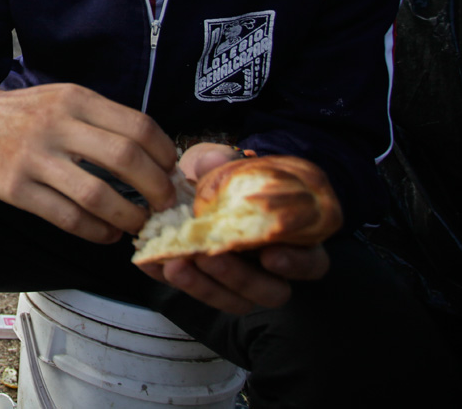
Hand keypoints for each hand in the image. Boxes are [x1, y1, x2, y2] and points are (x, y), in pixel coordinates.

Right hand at [0, 84, 177, 243]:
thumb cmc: (31, 115)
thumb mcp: (66, 99)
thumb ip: (105, 120)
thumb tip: (157, 155)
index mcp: (75, 99)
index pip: (137, 126)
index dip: (164, 154)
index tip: (171, 172)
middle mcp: (55, 125)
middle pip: (124, 159)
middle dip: (155, 188)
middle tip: (165, 204)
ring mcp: (33, 158)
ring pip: (96, 194)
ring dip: (128, 216)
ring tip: (139, 224)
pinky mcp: (16, 189)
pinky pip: (66, 217)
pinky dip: (95, 231)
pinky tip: (107, 233)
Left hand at [135, 146, 329, 312]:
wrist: (201, 189)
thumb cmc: (232, 180)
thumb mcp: (231, 165)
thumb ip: (226, 163)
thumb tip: (213, 160)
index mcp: (292, 241)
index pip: (311, 263)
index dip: (295, 264)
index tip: (270, 255)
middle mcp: (272, 271)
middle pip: (269, 292)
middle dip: (239, 277)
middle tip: (211, 256)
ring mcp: (241, 283)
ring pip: (233, 301)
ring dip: (203, 286)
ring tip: (175, 264)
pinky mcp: (208, 286)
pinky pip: (193, 290)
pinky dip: (171, 278)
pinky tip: (150, 263)